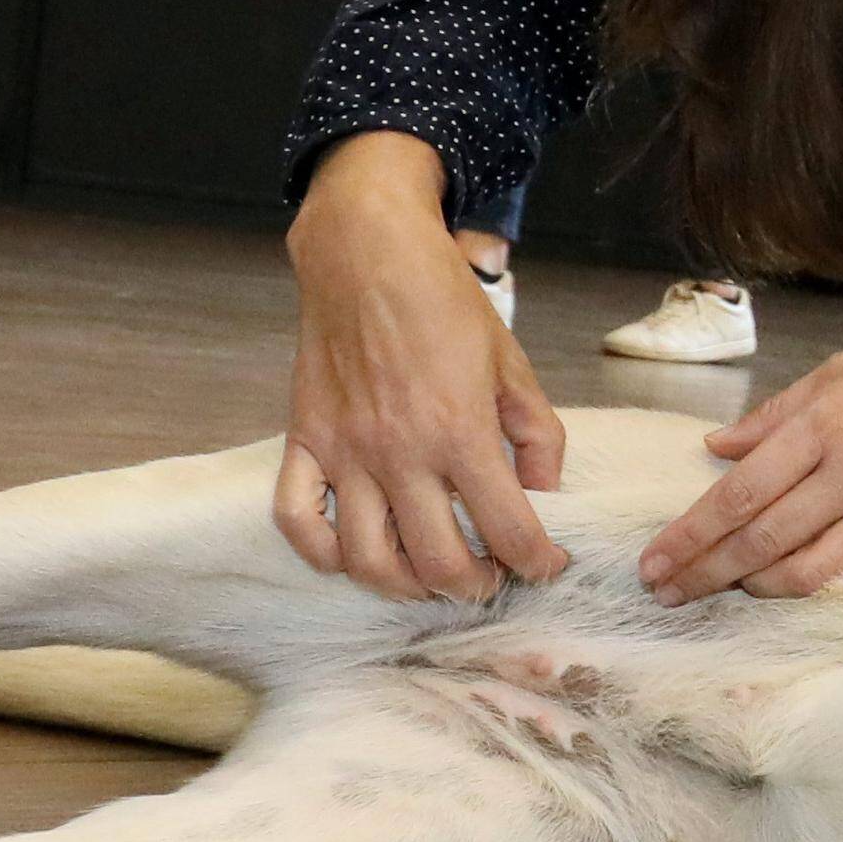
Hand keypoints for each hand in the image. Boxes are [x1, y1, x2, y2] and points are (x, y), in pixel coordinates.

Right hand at [275, 134, 569, 599]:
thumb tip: (544, 496)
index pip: (508, 531)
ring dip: (404, 586)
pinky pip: (297, 520)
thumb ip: (538, 436)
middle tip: (489, 578)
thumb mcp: (512, 365)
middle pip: (437, 564)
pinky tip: (354, 553)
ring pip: (366, 560)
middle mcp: (400, 452)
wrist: (367, 254)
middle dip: (474, 587)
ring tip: (428, 575)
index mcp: (461, 431)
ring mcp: (346, 452)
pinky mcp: (304, 441)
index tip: (545, 566)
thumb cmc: (444, 302)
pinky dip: (321, 554)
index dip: (538, 563)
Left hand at [639, 289, 842, 602]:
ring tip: (728, 589)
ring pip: (807, 569)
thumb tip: (718, 449)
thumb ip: (775, 415)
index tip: (655, 560)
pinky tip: (792, 582)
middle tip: (668, 593)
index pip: (738, 495)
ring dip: (757, 586)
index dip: (690, 535)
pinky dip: (819, 580)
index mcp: (823, 425)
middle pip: (761, 540)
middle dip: (706, 573)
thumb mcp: (842, 371)